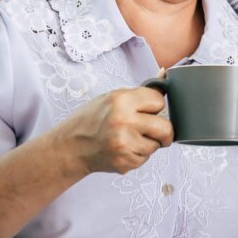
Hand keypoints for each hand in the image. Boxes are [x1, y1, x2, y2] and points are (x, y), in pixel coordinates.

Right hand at [56, 71, 172, 175]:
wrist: (71, 146)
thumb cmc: (92, 119)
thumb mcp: (113, 97)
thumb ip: (142, 91)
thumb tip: (165, 75)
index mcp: (122, 100)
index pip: (159, 100)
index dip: (155, 105)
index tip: (148, 109)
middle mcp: (124, 121)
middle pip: (166, 128)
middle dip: (163, 130)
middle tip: (153, 129)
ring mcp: (124, 144)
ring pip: (157, 145)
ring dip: (149, 143)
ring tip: (130, 138)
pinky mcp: (124, 162)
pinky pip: (145, 158)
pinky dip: (138, 154)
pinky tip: (124, 148)